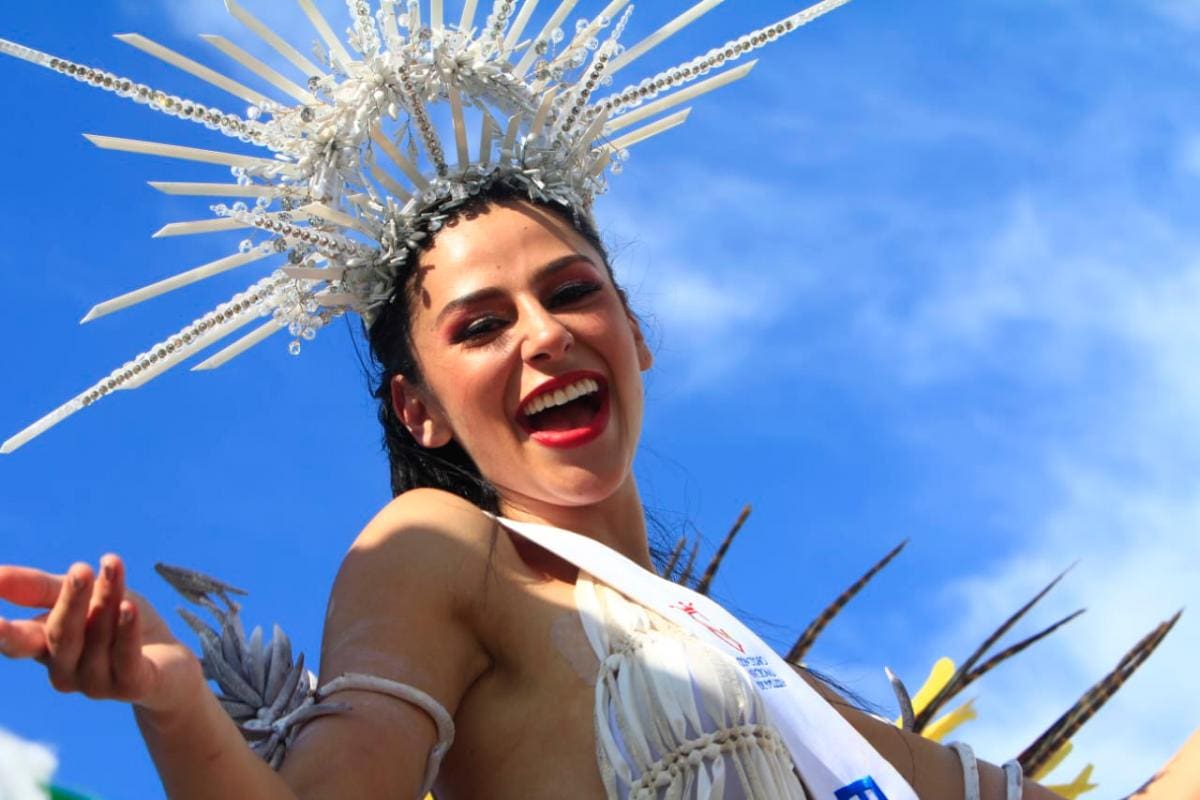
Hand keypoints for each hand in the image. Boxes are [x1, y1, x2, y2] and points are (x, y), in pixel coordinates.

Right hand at [0, 555, 201, 713]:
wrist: (171, 664)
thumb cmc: (119, 624)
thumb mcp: (85, 596)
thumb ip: (42, 588)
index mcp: (48, 649)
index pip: (19, 642)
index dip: (4, 633)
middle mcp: (65, 671)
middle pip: (60, 635)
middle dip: (70, 600)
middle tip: (80, 569)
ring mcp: (96, 684)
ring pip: (97, 638)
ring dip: (108, 600)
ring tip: (115, 569)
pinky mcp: (131, 686)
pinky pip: (124, 657)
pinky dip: (126, 630)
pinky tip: (128, 607)